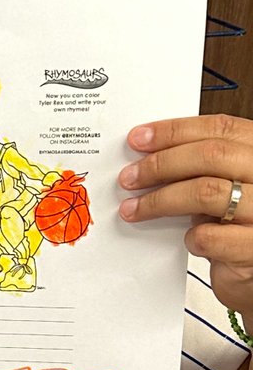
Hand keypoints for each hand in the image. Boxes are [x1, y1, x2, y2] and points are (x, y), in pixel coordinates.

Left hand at [119, 115, 252, 315]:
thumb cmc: (240, 229)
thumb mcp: (227, 189)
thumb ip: (201, 170)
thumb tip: (145, 156)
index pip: (221, 129)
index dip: (175, 131)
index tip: (137, 139)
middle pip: (212, 155)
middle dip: (161, 165)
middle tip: (129, 178)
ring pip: (207, 192)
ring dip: (159, 201)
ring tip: (132, 209)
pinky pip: (211, 236)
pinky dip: (190, 237)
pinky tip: (188, 240)